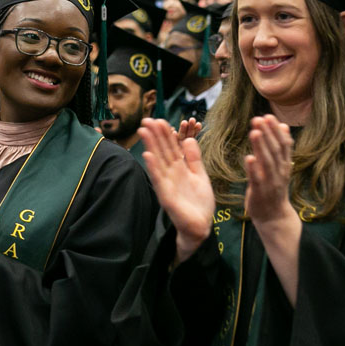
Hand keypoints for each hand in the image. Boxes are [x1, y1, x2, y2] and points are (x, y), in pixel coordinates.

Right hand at [138, 118, 214, 262]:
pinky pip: (158, 179)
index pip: (171, 147)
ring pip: (158, 161)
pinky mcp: (166, 196)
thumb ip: (194, 158)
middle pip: (162, 151)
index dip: (166, 134)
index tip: (160, 119)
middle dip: (155, 135)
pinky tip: (147, 155)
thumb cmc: (199, 203)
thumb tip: (188, 139)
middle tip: (146, 119)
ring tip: (143, 130)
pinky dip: (153, 167)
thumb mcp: (200, 175)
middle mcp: (171, 174)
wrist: (201, 226)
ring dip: (150, 146)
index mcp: (179, 169)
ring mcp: (167, 184)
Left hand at [243, 115, 295, 225]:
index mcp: (284, 164)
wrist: (274, 217)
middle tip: (259, 118)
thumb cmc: (274, 189)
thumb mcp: (281, 167)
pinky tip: (248, 158)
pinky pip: (257, 179)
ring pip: (267, 162)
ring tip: (254, 132)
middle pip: (275, 150)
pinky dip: (253, 169)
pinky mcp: (260, 192)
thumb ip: (281, 148)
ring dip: (261, 146)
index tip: (268, 116)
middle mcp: (280, 172)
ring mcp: (271, 182)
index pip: (283, 144)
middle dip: (267, 133)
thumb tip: (284, 125)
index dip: (276, 130)